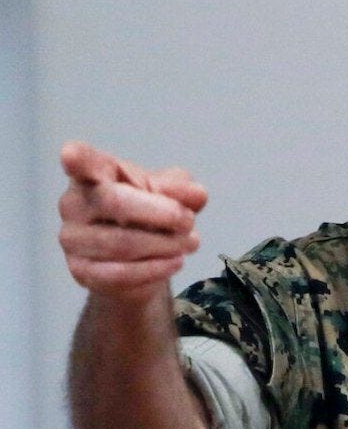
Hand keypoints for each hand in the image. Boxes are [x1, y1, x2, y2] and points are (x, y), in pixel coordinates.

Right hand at [59, 141, 207, 299]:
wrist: (143, 259)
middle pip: (116, 201)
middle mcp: (75, 203)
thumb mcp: (173, 193)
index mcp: (94, 173)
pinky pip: (121, 273)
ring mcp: (73, 239)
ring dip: (166, 244)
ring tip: (190, 242)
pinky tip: (176, 262)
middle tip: (188, 221)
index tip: (71, 156)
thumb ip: (183, 188)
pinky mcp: (82, 271)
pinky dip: (156, 268)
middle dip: (163, 213)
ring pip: (123, 243)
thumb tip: (196, 194)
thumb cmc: (150, 212)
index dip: (75, 158)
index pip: (81, 161)